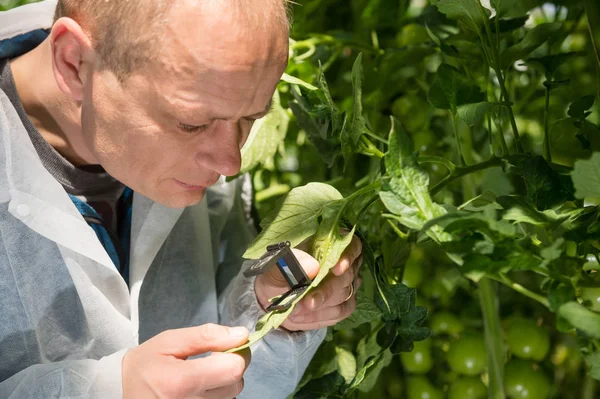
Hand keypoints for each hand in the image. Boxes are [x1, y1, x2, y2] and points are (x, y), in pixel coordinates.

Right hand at [122, 324, 250, 398]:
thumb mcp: (170, 341)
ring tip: (202, 375)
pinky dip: (217, 395)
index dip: (237, 353)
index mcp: (182, 382)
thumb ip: (207, 336)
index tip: (226, 346)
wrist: (121, 392)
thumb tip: (242, 335)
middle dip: (231, 366)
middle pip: (236, 383)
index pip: (234, 368)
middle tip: (212, 358)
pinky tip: (200, 388)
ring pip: (232, 396)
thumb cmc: (145, 364)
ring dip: (224, 382)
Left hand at [254, 234, 362, 330]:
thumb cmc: (276, 275)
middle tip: (307, 302)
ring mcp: (344, 284)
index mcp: (327, 246)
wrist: (272, 298)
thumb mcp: (275, 267)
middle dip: (326, 291)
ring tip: (296, 310)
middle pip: (348, 275)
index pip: (352, 245)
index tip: (337, 269)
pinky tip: (302, 317)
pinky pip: (341, 311)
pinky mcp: (342, 304)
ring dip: (321, 306)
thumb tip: (313, 266)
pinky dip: (320, 316)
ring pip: (345, 295)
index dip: (348, 256)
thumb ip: (291, 263)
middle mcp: (341, 264)